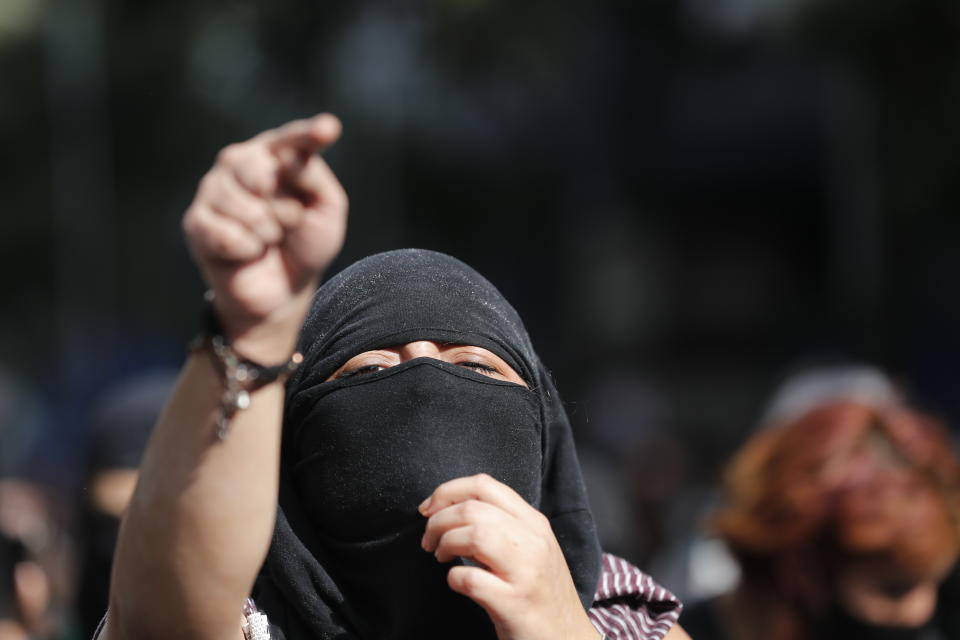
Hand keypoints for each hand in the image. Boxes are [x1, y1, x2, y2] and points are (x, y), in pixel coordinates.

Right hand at [182, 114, 347, 356]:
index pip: (291, 139)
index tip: (328, 130)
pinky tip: (248, 251)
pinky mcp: (196, 222)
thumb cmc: (306, 242)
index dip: (308, 135)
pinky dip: (248, 249)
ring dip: (268, 232)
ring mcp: (212, 190)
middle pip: (261, 172)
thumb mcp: (327, 211)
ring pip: (247, 209)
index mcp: (274, 154)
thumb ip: (314, 179)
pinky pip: (229, 235)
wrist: (284, 287)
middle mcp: (238, 163)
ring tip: (269, 239)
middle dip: (286, 208)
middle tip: (290, 223)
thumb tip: (288, 159)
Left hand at [419, 474, 600, 639]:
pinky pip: (471, 579)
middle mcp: (533, 541)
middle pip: (472, 508)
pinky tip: (457, 582)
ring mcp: (525, 572)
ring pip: (474, 534)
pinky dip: (454, 578)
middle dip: (438, 521)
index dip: (447, 491)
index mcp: (534, 522)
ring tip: (441, 557)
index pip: (485, 485)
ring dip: (445, 543)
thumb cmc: (541, 592)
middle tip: (429, 540)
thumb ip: (502, 525)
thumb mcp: (531, 548)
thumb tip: (452, 511)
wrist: (568, 637)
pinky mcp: (514, 603)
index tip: (428, 509)